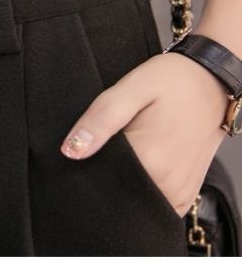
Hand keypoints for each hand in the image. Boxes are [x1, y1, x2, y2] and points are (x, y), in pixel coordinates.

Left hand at [59, 51, 228, 217]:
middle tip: (107, 142)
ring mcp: (177, 194)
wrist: (212, 81)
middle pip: (114, 192)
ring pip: (132, 200)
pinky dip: (139, 188)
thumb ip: (100, 121)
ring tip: (124, 149)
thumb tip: (70, 151)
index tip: (85, 146)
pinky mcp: (183, 196)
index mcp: (150, 160)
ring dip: (120, 182)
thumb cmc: (172, 81)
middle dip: (101, 174)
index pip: (97, 178)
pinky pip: (151, 202)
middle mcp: (166, 184)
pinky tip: (138, 162)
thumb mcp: (130, 88)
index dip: (83, 165)